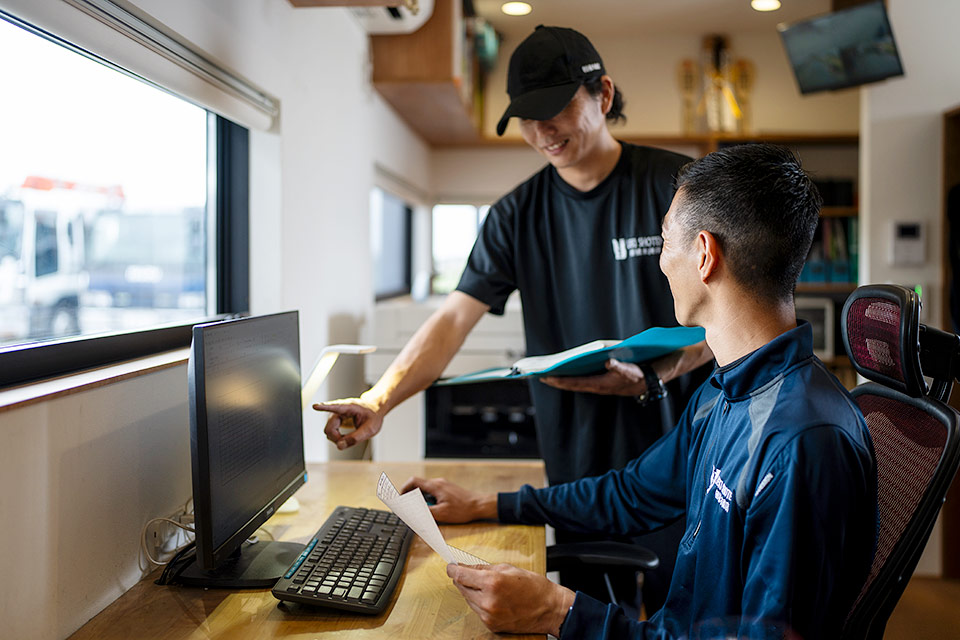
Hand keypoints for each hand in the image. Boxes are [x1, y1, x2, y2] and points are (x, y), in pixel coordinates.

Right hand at [313, 398, 382, 449]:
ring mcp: (335, 415)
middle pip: (329, 428)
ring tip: (350, 437)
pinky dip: (337, 437)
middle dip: (337, 438)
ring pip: (328, 431)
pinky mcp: (334, 421)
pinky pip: (331, 432)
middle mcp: (339, 410)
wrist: (373, 410)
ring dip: (337, 438)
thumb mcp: (370, 429)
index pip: (335, 407)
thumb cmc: (372, 416)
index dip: (324, 407)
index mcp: (349, 407)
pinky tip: (345, 436)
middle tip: (348, 441)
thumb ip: (355, 438)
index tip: (315, 406)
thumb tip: (339, 446)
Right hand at [399, 476, 496, 522]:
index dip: (404, 489)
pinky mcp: (447, 489)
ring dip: (421, 500)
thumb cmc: (463, 509)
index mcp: (435, 486)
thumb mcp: (442, 514)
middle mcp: (438, 483)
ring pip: (426, 490)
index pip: (413, 481)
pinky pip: (433, 492)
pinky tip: (434, 509)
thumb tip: (412, 512)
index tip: (400, 498)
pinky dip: (429, 500)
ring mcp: (443, 485)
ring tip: (424, 511)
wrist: (479, 505)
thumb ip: (425, 512)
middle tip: (410, 508)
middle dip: (412, 497)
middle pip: (418, 486)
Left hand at [447, 563, 575, 634]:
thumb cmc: (533, 587)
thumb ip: (483, 568)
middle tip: (468, 574)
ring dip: (472, 592)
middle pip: (462, 588)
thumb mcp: (508, 569)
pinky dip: (480, 603)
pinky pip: (477, 611)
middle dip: (464, 580)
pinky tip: (492, 598)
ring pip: (469, 600)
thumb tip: (466, 567)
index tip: (450, 567)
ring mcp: (489, 615)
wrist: (549, 608)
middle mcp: (488, 600)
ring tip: (488, 587)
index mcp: (492, 582)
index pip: (461, 575)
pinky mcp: (491, 625)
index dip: (453, 570)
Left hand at [540, 358, 646, 395]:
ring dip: (562, 379)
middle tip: (539, 375)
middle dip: (555, 380)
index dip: (559, 380)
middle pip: (571, 384)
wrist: (649, 380)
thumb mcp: (630, 370)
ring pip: (575, 383)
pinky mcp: (601, 382)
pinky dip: (571, 376)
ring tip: (548, 373)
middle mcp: (596, 386)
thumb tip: (609, 362)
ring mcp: (598, 385)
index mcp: (600, 384)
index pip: (574, 383)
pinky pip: (581, 380)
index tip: (545, 377)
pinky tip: (566, 370)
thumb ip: (619, 367)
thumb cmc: (638, 375)